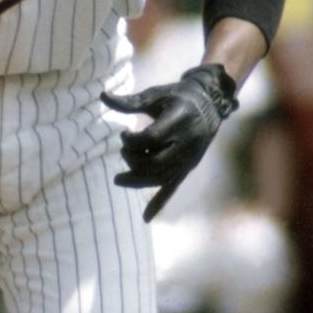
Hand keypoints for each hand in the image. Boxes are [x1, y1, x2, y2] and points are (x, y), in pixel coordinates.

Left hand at [101, 64, 238, 221]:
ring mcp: (189, 157)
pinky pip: (173, 187)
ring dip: (138, 180)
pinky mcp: (189, 167)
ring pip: (162, 177)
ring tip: (119, 179)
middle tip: (124, 151)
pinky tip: (146, 217)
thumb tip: (103, 95)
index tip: (124, 133)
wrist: (210, 103)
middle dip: (133, 160)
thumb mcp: (155, 95)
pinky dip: (159, 203)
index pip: (151, 138)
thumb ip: (129, 102)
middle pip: (156, 162)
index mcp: (180, 120)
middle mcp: (187, 141)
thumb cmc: (177, 96)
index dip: (132, 140)